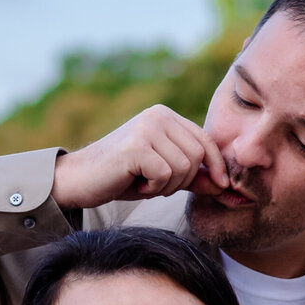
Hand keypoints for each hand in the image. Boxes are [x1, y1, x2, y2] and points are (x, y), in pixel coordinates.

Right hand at [51, 106, 228, 208]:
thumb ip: (193, 177)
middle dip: (183, 180)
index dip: (216, 165)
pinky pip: (166, 175)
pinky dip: (154, 188)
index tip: (222, 185)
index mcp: (166, 116)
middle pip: (198, 156)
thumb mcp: (164, 176)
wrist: (78, 180)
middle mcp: (157, 115)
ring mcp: (146, 128)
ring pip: (184, 167)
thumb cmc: (121, 177)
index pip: (206, 140)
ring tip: (144, 182)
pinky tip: (135, 183)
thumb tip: (225, 185)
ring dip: (167, 186)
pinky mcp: (136, 147)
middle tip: (156, 184)